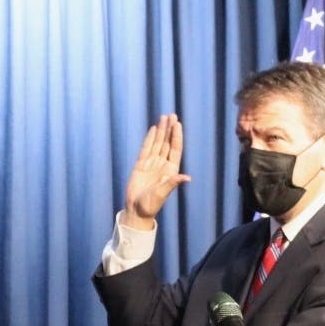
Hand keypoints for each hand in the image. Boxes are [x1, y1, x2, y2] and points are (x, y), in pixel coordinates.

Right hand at [123, 113, 191, 229]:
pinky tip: (153, 129)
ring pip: (157, 143)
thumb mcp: (163, 193)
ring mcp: (151, 164)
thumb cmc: (151, 205)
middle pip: (167, 143)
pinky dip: (150, 139)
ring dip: (161, 131)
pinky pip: (146, 149)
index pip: (175, 149)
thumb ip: (173, 183)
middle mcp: (162, 165)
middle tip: (172, 115)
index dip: (176, 136)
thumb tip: (187, 177)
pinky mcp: (140, 165)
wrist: (136, 210)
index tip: (177, 124)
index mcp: (170, 170)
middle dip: (169, 129)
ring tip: (164, 117)